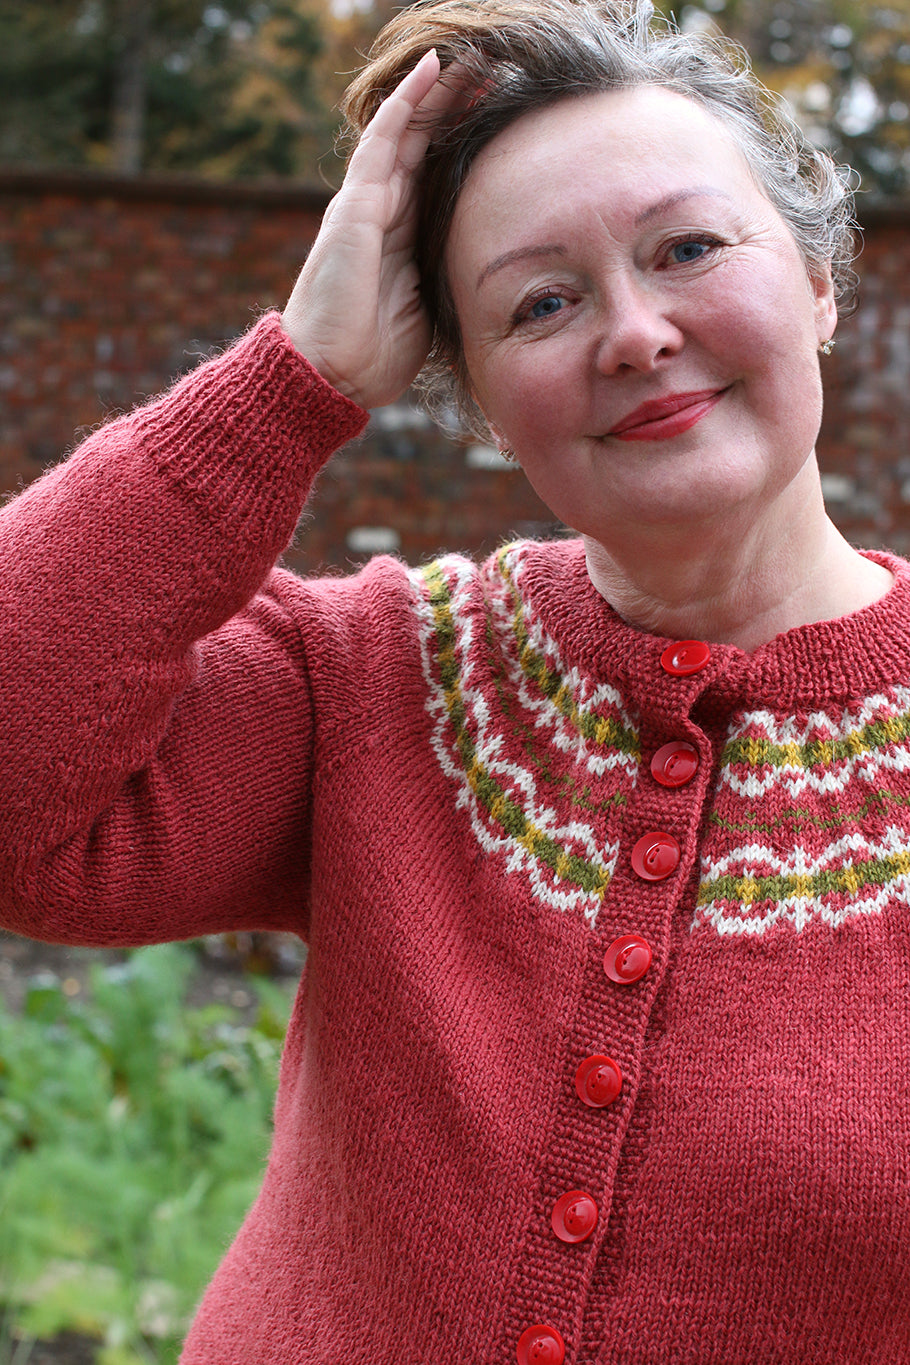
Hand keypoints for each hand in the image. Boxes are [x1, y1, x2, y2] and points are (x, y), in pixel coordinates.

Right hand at [282, 51, 459, 410]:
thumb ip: (445, 280)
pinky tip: (429, 72)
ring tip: (467, 59)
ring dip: (435, 95)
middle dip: (454, 110)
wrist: (332, 373)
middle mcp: (382, 214)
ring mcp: (366, 206)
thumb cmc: (376, 356)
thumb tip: (483, 272)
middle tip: (491, 71)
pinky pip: (381, 142)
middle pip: (423, 147)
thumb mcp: (428, 312)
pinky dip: (404, 104)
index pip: (436, 178)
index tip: (501, 117)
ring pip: (405, 133)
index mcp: (401, 240)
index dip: (463, 145)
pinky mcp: (355, 206)